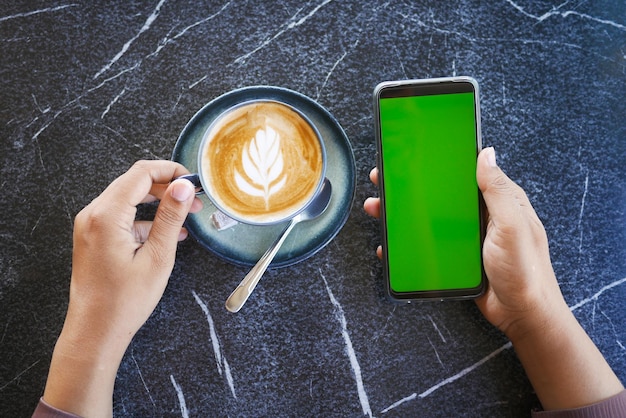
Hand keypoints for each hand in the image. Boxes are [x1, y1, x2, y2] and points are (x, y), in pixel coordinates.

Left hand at [43, 160, 201, 416]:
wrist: (95, 332)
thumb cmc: (125, 301)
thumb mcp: (157, 257)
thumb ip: (170, 217)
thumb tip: (184, 186)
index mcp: (107, 215)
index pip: (141, 173)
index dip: (171, 171)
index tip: (194, 182)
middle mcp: (93, 214)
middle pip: (134, 183)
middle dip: (167, 187)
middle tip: (195, 201)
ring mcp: (90, 226)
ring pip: (128, 199)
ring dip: (158, 204)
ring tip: (186, 217)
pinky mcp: (93, 238)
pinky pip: (121, 217)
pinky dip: (145, 220)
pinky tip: (169, 234)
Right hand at [363, 149, 565, 336]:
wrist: (522, 314)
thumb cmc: (526, 271)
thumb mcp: (513, 225)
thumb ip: (498, 190)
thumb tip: (487, 153)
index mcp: (499, 201)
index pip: (467, 172)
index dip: (442, 162)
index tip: (415, 155)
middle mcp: (482, 215)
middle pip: (441, 194)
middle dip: (412, 187)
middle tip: (385, 181)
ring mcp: (468, 236)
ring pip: (430, 218)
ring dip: (404, 214)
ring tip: (379, 208)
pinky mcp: (457, 256)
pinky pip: (428, 244)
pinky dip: (409, 242)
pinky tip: (391, 243)